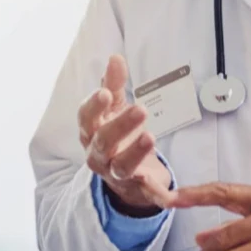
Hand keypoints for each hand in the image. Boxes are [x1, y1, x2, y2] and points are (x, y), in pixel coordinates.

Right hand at [78, 54, 174, 214]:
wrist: (126, 175)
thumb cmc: (116, 134)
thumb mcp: (114, 107)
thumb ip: (114, 83)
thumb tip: (115, 57)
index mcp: (91, 131)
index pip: (86, 118)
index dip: (94, 106)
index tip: (106, 92)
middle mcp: (98, 154)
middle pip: (103, 141)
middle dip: (120, 126)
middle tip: (141, 110)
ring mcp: (116, 173)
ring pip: (121, 166)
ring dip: (134, 154)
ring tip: (150, 137)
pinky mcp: (137, 188)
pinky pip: (144, 193)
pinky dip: (153, 193)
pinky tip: (164, 191)